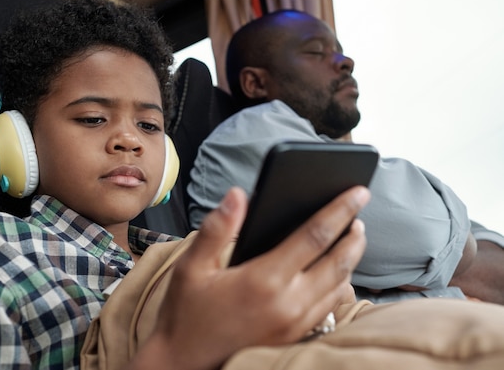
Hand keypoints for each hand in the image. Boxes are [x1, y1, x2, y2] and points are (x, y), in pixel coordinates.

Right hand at [127, 186, 369, 369]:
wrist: (185, 365)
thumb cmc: (187, 315)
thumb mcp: (192, 268)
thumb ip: (217, 229)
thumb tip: (238, 195)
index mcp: (264, 280)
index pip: (315, 236)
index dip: (340, 210)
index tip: (357, 192)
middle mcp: (288, 303)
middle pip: (339, 262)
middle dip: (355, 235)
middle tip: (360, 216)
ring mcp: (296, 323)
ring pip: (340, 286)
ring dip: (351, 260)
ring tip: (352, 240)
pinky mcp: (296, 337)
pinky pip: (331, 308)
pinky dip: (341, 286)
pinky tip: (337, 276)